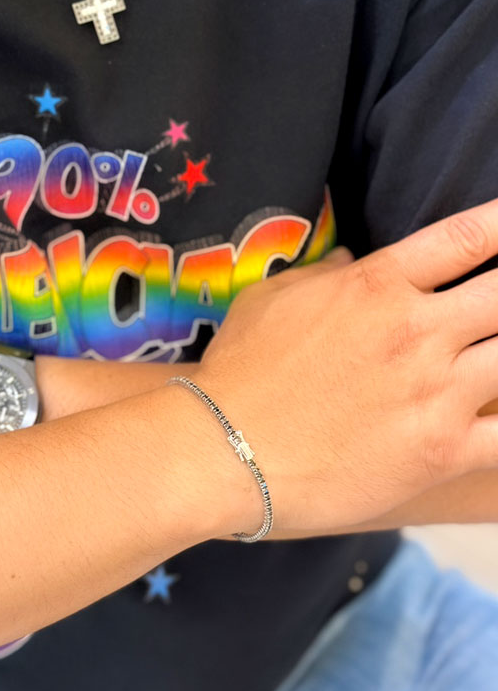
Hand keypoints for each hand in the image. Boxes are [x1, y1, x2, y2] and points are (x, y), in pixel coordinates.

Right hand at [194, 197, 497, 536]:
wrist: (220, 452)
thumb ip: (324, 273)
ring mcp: (435, 392)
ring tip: (497, 358)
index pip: (467, 238)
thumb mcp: (270, 300)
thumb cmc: (238, 374)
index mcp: (377, 287)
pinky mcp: (441, 452)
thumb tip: (353, 256)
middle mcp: (417, 331)